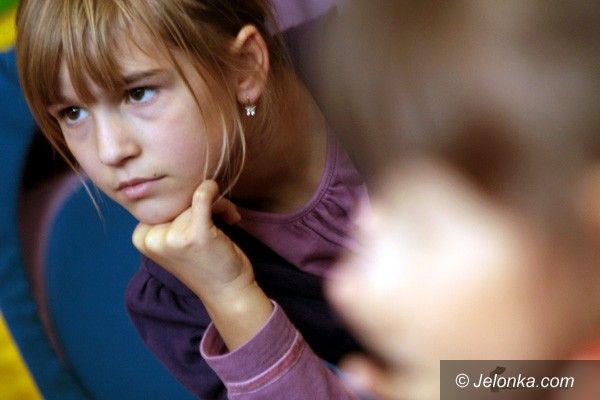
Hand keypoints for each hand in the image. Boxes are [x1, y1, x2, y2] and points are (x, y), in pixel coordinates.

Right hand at [132, 180, 272, 349]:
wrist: (227, 293)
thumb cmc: (206, 263)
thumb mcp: (175, 241)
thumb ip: (171, 217)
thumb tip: (183, 178)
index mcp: (142, 238)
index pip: (162, 204)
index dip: (184, 206)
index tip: (200, 219)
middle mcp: (153, 239)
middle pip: (178, 200)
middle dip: (203, 204)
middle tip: (221, 219)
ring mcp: (173, 237)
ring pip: (194, 199)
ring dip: (218, 205)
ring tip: (227, 222)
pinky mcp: (195, 234)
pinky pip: (203, 196)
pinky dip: (214, 192)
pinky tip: (230, 211)